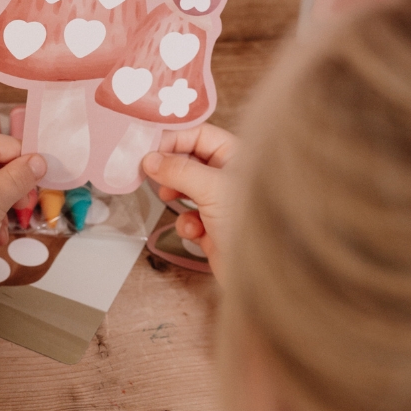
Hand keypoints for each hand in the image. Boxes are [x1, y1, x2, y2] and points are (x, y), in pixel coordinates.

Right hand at [142, 123, 238, 280]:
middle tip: (150, 172)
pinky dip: (187, 224)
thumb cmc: (250, 224)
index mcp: (238, 157)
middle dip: (171, 168)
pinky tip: (195, 231)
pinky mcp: (213, 228)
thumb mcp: (211, 188)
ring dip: (175, 194)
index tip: (149, 149)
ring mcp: (222, 203)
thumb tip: (150, 159)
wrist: (261, 275)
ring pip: (186, 189)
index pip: (200, 135)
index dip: (174, 140)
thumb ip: (178, 170)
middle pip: (190, 160)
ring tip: (168, 197)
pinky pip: (189, 218)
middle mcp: (230, 176)